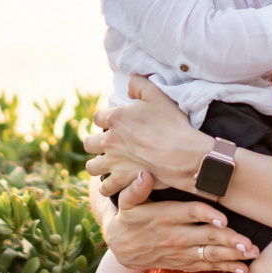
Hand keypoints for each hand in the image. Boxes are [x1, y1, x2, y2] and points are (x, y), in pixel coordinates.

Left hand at [85, 76, 213, 192]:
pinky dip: (109, 186)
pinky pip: (105, 187)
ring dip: (97, 165)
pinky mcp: (122, 179)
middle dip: (96, 143)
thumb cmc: (171, 123)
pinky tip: (116, 183)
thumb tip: (129, 87)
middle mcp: (109, 141)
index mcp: (115, 118)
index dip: (106, 119)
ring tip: (108, 164)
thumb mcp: (156, 94)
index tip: (115, 122)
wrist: (182, 153)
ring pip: (92, 167)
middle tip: (109, 144)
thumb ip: (139, 84)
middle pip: (89, 143)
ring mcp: (114, 162)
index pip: (98, 117)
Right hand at [102, 170, 255, 272]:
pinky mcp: (183, 263)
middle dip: (229, 241)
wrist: (120, 247)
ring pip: (210, 255)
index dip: (207, 215)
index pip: (189, 214)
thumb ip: (135, 189)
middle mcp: (174, 236)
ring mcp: (180, 252)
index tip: (224, 219)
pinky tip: (243, 270)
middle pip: (206, 238)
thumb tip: (144, 175)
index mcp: (163, 216)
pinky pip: (207, 267)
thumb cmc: (128, 217)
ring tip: (252, 254)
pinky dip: (225, 268)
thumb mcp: (126, 202)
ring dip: (233, 256)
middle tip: (249, 243)